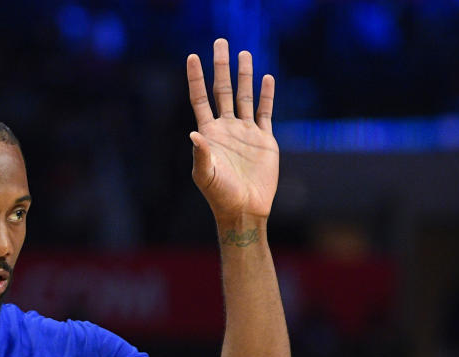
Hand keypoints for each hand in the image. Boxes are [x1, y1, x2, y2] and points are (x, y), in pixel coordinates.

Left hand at [187, 38, 277, 220]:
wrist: (245, 210)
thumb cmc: (220, 195)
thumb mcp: (206, 175)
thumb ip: (201, 155)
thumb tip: (194, 134)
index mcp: (209, 133)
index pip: (200, 99)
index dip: (195, 78)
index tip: (192, 57)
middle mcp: (226, 129)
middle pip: (222, 90)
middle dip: (221, 67)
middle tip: (220, 43)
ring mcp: (245, 132)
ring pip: (244, 96)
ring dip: (244, 75)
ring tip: (244, 54)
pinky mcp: (264, 139)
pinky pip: (265, 112)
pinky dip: (266, 95)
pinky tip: (266, 79)